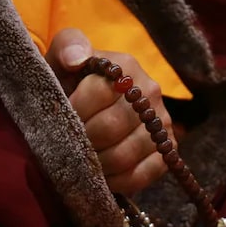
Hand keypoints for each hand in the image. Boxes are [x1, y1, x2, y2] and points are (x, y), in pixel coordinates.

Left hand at [45, 28, 172, 195]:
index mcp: (126, 66)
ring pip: (125, 155)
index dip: (73, 110)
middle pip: (111, 127)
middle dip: (81, 140)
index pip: (99, 92)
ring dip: (95, 164)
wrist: (91, 105)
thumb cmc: (71, 83)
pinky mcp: (167, 152)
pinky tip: (101, 174)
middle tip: (66, 144)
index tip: (58, 118)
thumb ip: (67, 45)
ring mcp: (162, 124)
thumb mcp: (62, 59)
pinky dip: (116, 181)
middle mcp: (151, 92)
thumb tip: (76, 59)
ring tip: (80, 160)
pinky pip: (142, 175)